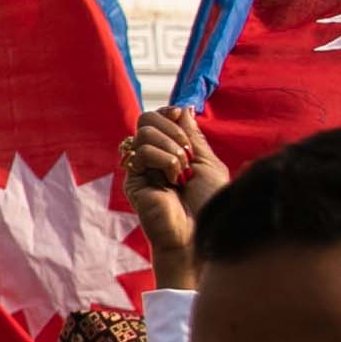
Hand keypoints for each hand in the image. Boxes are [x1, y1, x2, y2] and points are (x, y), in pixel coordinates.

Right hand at [122, 109, 226, 282]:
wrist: (198, 232)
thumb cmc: (207, 203)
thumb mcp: (207, 162)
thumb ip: (193, 136)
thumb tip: (182, 109)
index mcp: (171, 150)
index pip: (159, 117)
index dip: (170, 114)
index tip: (182, 118)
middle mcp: (153, 156)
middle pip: (146, 118)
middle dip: (172, 129)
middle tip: (187, 152)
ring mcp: (141, 168)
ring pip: (144, 132)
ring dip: (170, 148)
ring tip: (182, 171)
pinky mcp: (133, 180)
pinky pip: (142, 152)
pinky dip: (164, 160)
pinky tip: (173, 179)